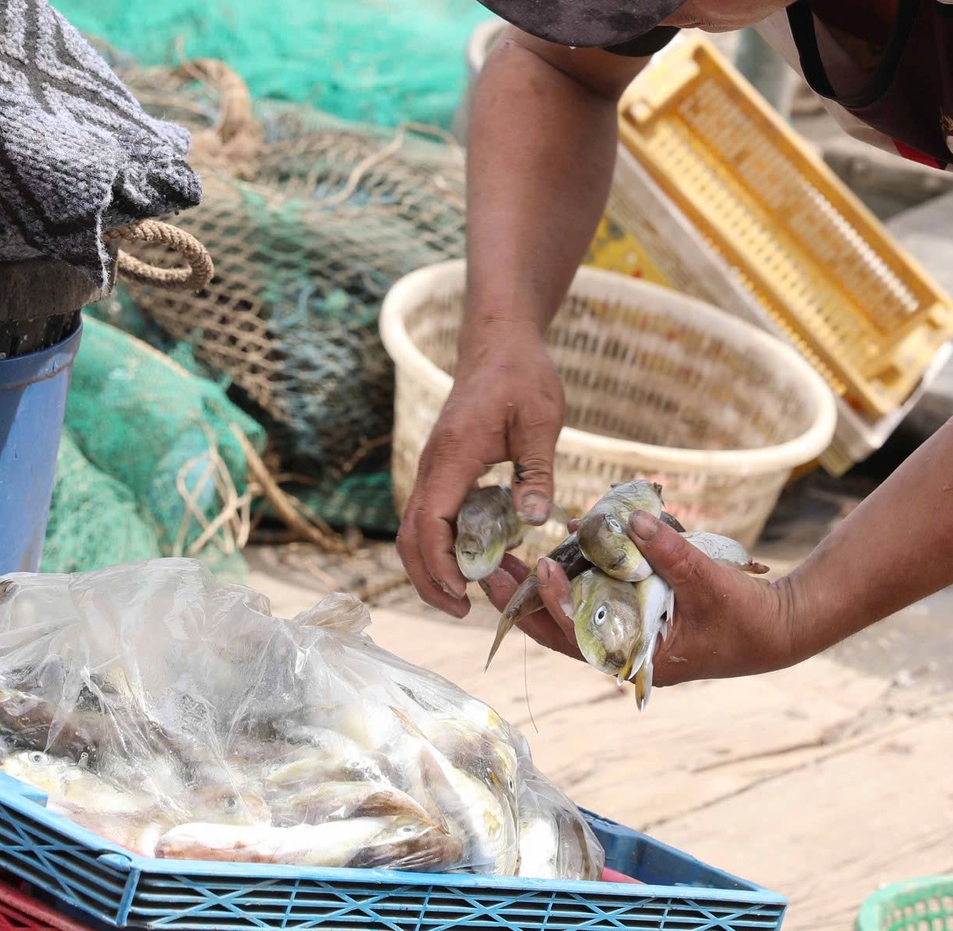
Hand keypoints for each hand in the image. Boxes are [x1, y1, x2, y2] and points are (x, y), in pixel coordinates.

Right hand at [398, 320, 563, 615]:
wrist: (499, 342)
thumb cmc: (522, 375)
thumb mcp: (541, 420)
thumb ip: (537, 469)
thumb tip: (535, 520)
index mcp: (453, 456)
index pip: (430, 524)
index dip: (440, 566)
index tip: (464, 595)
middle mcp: (433, 466)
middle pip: (411, 536)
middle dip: (429, 579)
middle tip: (462, 610)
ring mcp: (435, 467)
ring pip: (416, 528)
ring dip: (433, 566)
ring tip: (466, 595)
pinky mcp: (445, 468)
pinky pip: (432, 515)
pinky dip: (444, 545)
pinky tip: (478, 557)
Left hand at [479, 511, 797, 685]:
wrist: (777, 629)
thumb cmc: (745, 616)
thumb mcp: (708, 581)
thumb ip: (668, 551)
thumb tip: (630, 521)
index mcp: (637, 659)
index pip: (580, 635)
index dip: (556, 601)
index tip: (540, 564)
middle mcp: (623, 655)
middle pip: (559, 632)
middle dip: (522, 602)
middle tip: (487, 569)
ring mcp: (627, 640)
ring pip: (570, 620)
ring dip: (540, 592)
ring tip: (505, 561)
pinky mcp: (635, 622)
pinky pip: (593, 606)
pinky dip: (573, 584)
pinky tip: (554, 558)